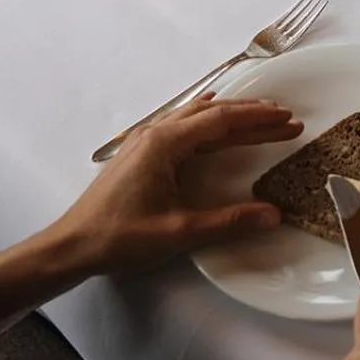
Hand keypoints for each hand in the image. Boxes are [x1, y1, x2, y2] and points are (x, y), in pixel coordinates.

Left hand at [47, 99, 302, 275]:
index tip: (288, 119)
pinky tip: (210, 113)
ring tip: (261, 115)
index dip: (258, 120)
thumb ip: (228, 222)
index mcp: (165, 144)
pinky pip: (181, 124)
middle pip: (213, 114)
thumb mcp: (178, 232)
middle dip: (252, 115)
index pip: (222, 121)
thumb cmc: (119, 237)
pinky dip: (206, 118)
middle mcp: (156, 134)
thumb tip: (273, 214)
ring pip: (197, 117)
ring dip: (231, 116)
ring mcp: (145, 141)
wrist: (71, 246)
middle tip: (286, 118)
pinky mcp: (140, 153)